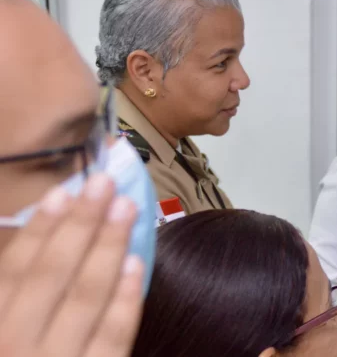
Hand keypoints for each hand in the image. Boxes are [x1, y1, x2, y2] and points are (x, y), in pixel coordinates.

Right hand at [0, 174, 143, 356]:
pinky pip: (112, 335)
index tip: (64, 192)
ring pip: (85, 297)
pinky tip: (137, 265)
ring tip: (128, 208)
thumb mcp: (5, 328)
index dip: (40, 228)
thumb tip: (28, 247)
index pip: (13, 270)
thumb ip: (11, 292)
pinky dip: (125, 298)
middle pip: (51, 275)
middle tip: (105, 182)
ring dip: (108, 248)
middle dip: (81, 225)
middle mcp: (14, 344)